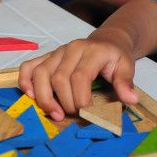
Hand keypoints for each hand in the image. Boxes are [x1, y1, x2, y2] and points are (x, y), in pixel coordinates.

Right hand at [17, 30, 138, 119]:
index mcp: (92, 51)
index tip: (87, 115)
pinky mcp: (47, 57)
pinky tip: (31, 96)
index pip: (80, 77)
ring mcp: (57, 52)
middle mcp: (71, 49)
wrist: (107, 40)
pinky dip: (26, 81)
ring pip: (41, 73)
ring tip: (55, 114)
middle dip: (65, 102)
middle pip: (59, 78)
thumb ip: (126, 83)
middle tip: (75, 115)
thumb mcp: (127, 66)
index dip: (81, 99)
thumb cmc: (115, 56)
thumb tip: (130, 99)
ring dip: (44, 97)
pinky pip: (29, 66)